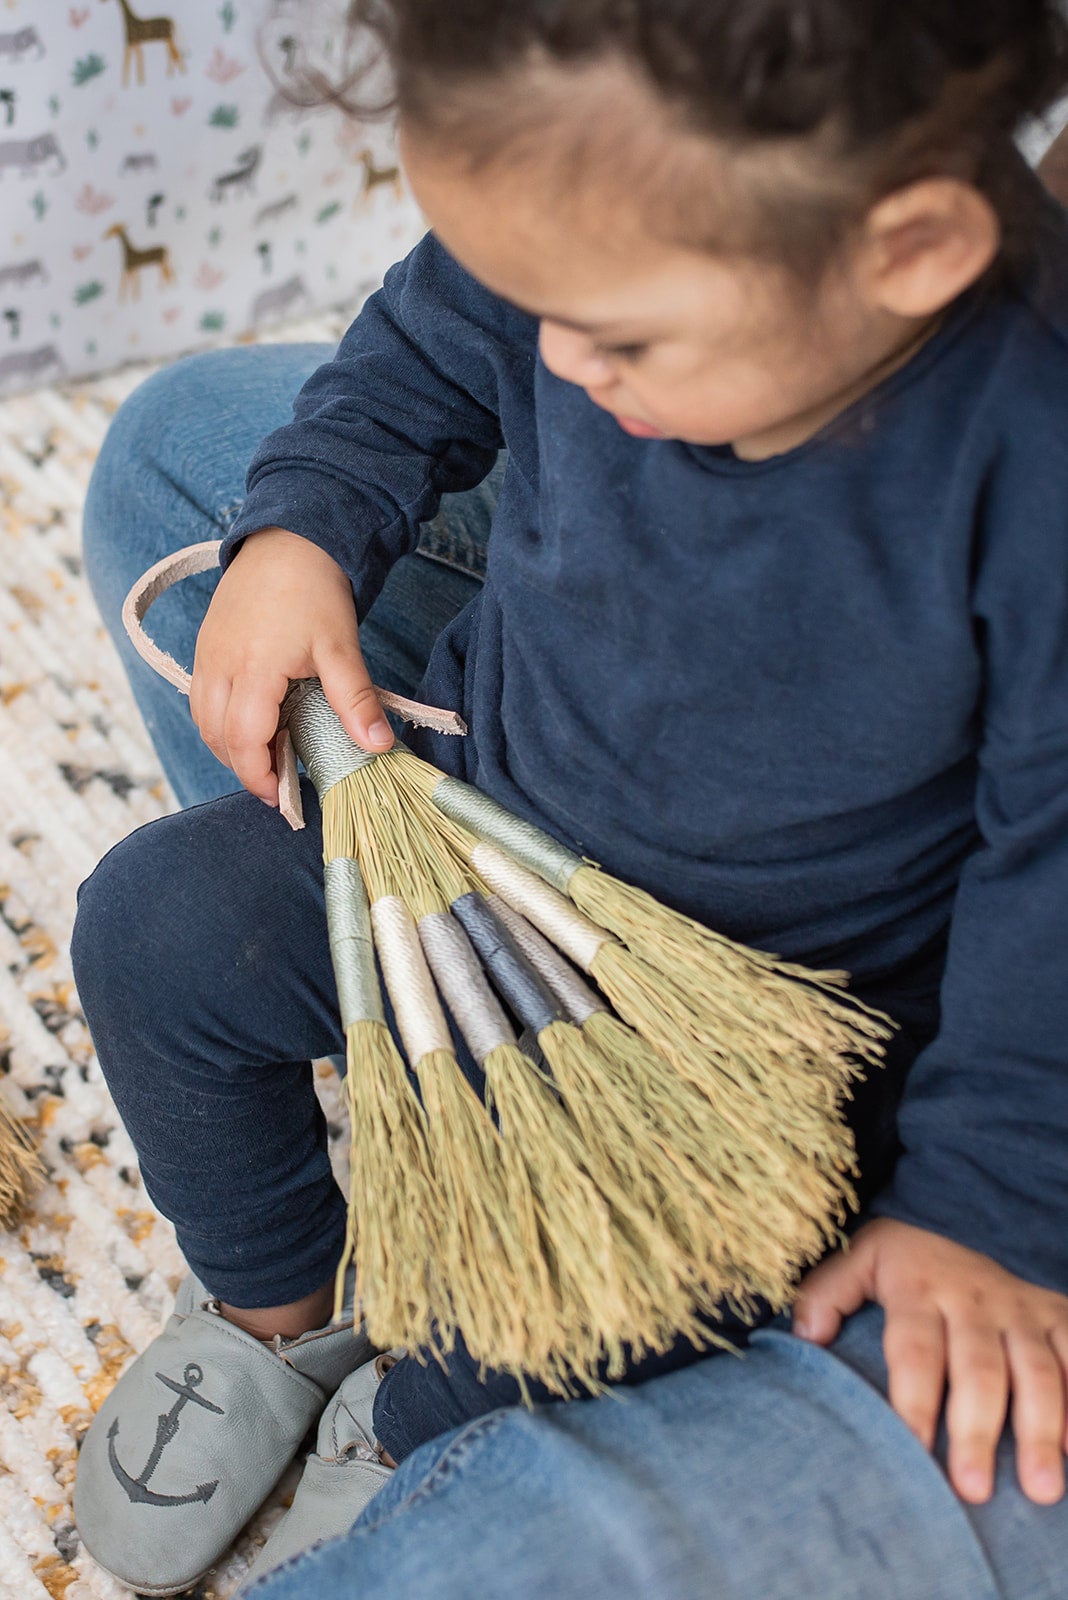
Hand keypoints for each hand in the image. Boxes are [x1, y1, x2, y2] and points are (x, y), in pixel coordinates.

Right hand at [190, 525, 392, 806]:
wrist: (288, 536)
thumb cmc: (313, 588)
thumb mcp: (341, 646)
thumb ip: (356, 699)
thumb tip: (377, 746)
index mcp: (252, 670)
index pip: (243, 741)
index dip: (258, 776)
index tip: (280, 796)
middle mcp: (219, 665)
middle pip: (216, 737)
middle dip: (243, 767)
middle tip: (278, 780)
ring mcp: (206, 654)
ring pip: (203, 719)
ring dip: (228, 745)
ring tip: (266, 754)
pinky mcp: (205, 645)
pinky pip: (200, 697)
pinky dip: (219, 720)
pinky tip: (252, 720)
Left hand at [792, 1218, 1067, 1505]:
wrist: (955, 1227)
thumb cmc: (902, 1268)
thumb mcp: (858, 1260)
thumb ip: (825, 1293)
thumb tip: (807, 1336)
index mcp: (919, 1285)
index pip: (914, 1347)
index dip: (913, 1400)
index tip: (911, 1451)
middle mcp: (975, 1296)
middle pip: (978, 1368)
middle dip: (976, 1429)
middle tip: (973, 1489)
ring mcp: (1021, 1308)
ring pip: (1036, 1370)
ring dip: (1041, 1429)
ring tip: (1039, 1488)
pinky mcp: (1058, 1315)